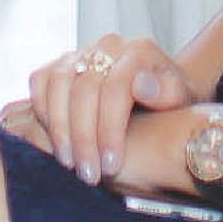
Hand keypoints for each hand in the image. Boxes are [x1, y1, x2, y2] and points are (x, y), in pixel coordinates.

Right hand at [6, 36, 195, 184]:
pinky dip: (41, 111)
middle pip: (85, 89)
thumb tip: (141, 86)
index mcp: (140, 51)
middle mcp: (108, 46)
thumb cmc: (170, 104)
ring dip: (59, 128)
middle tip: (89, 175)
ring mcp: (82, 53)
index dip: (110, 129)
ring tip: (68, 163)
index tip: (111, 166)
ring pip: (58, 83)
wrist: (155, 95)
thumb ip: (169, 92)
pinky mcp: (61, 65)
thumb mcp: (182, 101)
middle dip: (84, 137)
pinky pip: (40, 81)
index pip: (117, 87)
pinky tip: (54, 142)